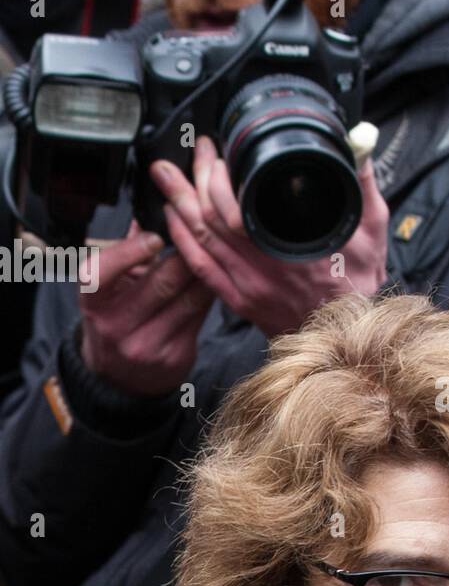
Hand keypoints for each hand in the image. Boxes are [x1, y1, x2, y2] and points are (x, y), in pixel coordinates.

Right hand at [79, 222, 216, 395]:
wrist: (119, 376)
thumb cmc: (115, 317)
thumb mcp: (108, 287)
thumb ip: (125, 250)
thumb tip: (145, 209)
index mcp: (93, 301)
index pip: (103, 272)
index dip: (131, 252)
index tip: (155, 237)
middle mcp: (115, 325)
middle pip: (162, 282)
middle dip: (186, 256)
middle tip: (204, 236)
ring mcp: (146, 344)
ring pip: (189, 298)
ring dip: (206, 273)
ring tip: (216, 254)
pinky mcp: (174, 356)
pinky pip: (201, 317)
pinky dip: (211, 295)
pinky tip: (218, 281)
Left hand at [153, 137, 390, 337]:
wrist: (349, 330)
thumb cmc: (360, 283)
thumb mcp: (372, 231)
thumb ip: (364, 185)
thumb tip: (360, 145)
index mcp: (291, 249)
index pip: (238, 208)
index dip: (218, 176)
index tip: (217, 152)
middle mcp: (264, 269)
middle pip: (211, 218)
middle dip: (194, 178)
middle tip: (190, 153)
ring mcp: (248, 287)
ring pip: (200, 240)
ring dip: (179, 203)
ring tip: (165, 175)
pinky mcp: (240, 301)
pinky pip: (199, 268)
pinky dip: (180, 240)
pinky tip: (172, 219)